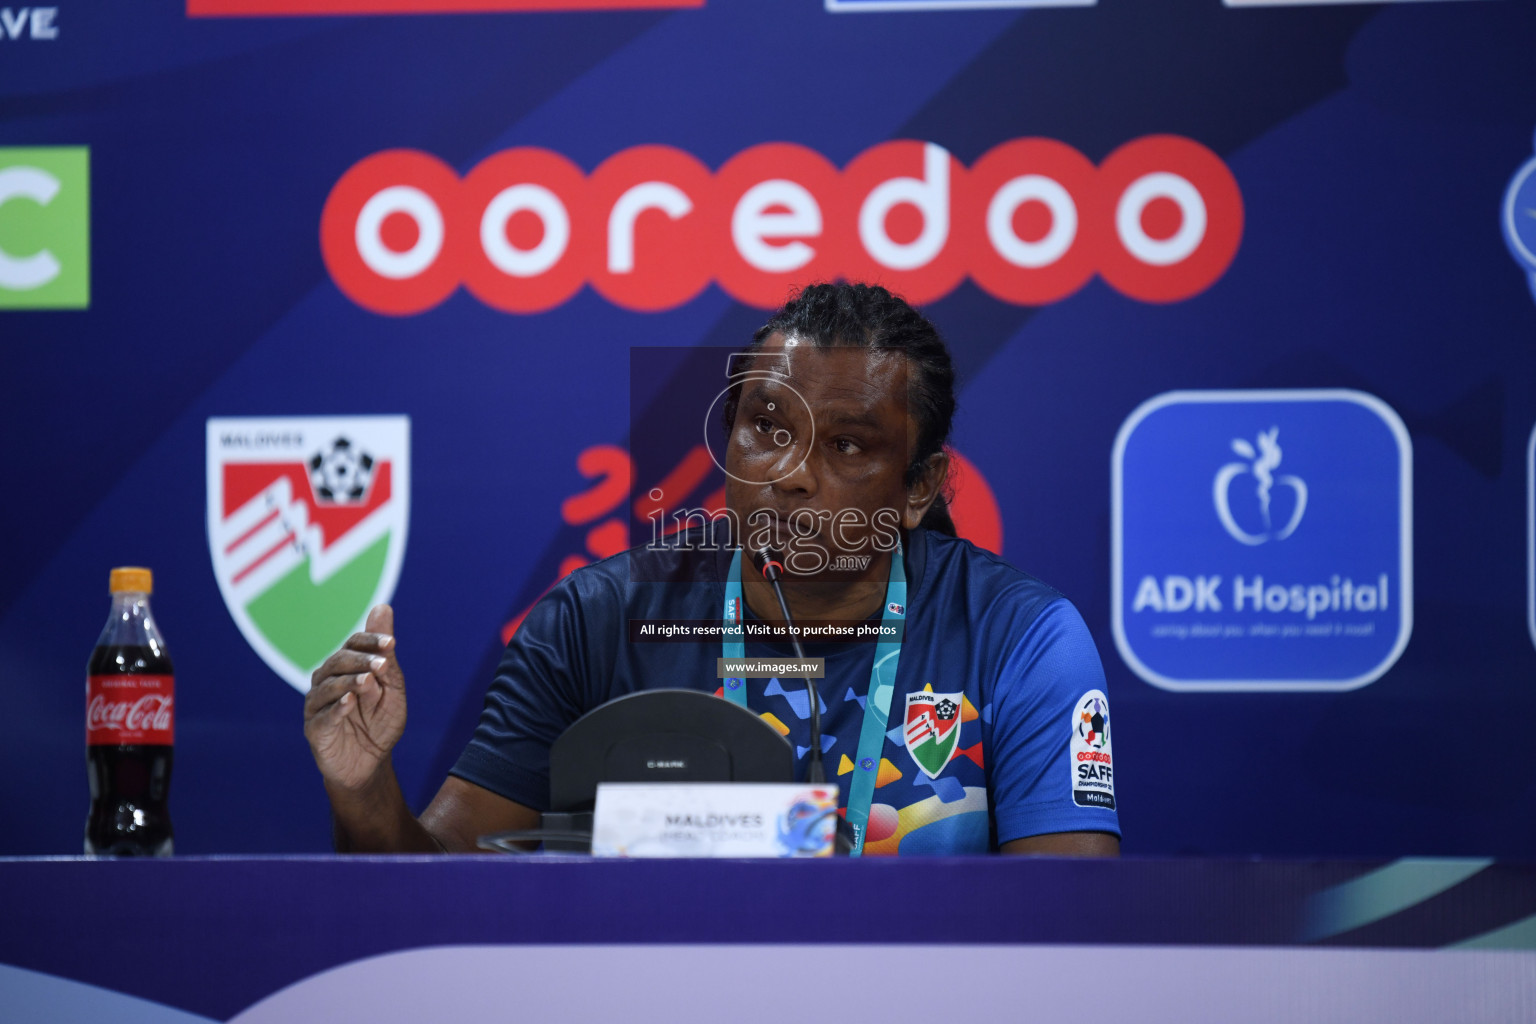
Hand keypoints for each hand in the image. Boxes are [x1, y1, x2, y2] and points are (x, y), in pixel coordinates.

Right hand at [304, 604, 406, 793]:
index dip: (370, 641)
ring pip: (327, 687)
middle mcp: (327, 682)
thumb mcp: (391, 687)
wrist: (370, 764)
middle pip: (338, 662)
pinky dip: (336, 708)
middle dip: (361, 660)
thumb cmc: (380, 722)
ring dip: (349, 682)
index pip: (354, 644)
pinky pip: (323, 716)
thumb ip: (385, 653)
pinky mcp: (315, 729)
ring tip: (368, 682)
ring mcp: (317, 706)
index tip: (391, 643)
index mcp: (345, 668)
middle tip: (382, 664)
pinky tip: (350, 703)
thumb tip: (383, 607)